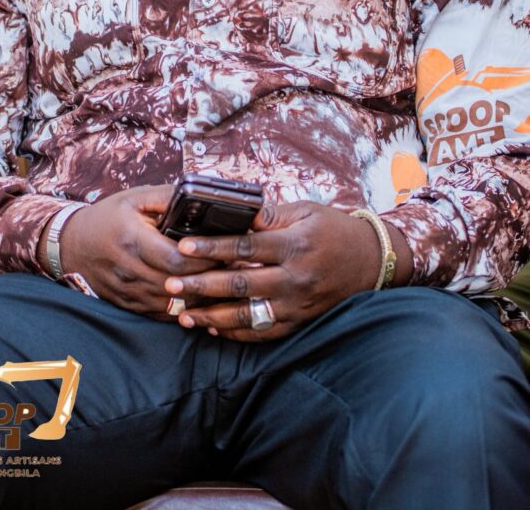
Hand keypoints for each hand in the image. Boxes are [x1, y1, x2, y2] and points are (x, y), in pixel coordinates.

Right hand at [40, 186, 217, 318]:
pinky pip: (163, 315)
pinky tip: (201, 299)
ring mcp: (127, 292)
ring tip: (223, 283)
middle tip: (232, 268)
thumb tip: (201, 198)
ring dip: (200, 296)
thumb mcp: (135, 198)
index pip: (176, 259)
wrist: (72, 245)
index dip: (204, 258)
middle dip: (209, 278)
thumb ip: (168, 198)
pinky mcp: (129, 305)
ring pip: (173, 304)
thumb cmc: (107, 218)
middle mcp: (129, 270)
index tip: (225, 250)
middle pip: (179, 284)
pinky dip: (185, 309)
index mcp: (132, 240)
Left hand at [164, 201, 412, 341]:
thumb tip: (236, 211)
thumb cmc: (334, 229)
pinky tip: (213, 328)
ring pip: (248, 315)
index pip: (244, 246)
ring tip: (183, 313)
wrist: (373, 260)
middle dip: (201, 286)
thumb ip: (270, 216)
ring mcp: (297, 304)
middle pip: (240, 284)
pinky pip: (264, 332)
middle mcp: (295, 277)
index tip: (182, 248)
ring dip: (212, 315)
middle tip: (170, 286)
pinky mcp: (300, 321)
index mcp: (293, 245)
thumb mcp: (305, 212)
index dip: (211, 248)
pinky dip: (236, 332)